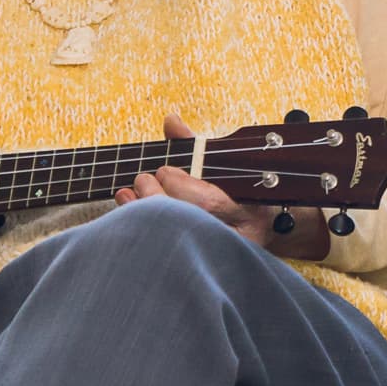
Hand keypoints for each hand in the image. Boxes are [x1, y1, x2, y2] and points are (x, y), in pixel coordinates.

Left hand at [120, 111, 332, 259]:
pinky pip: (160, 250)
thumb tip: (171, 121)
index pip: (208, 203)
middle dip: (156, 198)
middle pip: (186, 223)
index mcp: (248, 212)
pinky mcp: (194, 264)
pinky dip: (139, 230)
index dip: (179, 185)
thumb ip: (196, 147)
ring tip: (130, 193)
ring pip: (171, 240)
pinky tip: (129, 211)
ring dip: (142, 214)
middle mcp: (234, 240)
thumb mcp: (225, 169)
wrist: (256, 232)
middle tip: (142, 180)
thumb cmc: (238, 195)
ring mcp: (214, 255)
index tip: (165, 171)